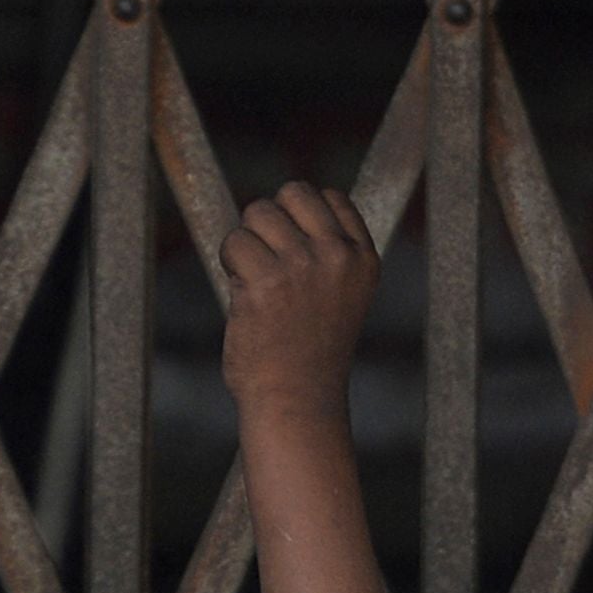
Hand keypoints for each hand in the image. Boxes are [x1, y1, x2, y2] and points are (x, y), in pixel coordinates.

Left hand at [216, 181, 382, 431]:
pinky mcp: (266, 281)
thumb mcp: (340, 295)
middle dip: (270, 220)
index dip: (299, 217)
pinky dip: (230, 262)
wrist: (296, 400)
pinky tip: (243, 294)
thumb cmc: (309, 351)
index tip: (292, 253)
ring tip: (255, 280)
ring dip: (246, 241)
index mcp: (363, 258)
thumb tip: (281, 206)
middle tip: (267, 262)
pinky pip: (235, 242)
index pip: (330, 197)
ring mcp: (303, 266)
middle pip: (291, 193)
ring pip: (258, 212)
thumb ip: (327, 252)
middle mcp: (337, 256)